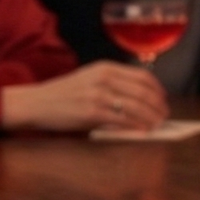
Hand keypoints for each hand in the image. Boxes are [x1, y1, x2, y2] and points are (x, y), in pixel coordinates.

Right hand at [2, 62, 168, 131]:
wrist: (35, 103)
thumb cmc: (63, 94)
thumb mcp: (89, 79)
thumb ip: (113, 84)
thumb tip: (142, 100)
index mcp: (105, 68)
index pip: (142, 77)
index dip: (158, 90)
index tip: (163, 99)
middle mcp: (103, 79)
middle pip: (143, 92)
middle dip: (158, 106)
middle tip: (164, 116)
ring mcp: (98, 95)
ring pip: (136, 107)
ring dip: (151, 118)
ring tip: (156, 125)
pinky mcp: (92, 113)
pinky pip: (122, 120)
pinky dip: (136, 126)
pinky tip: (142, 131)